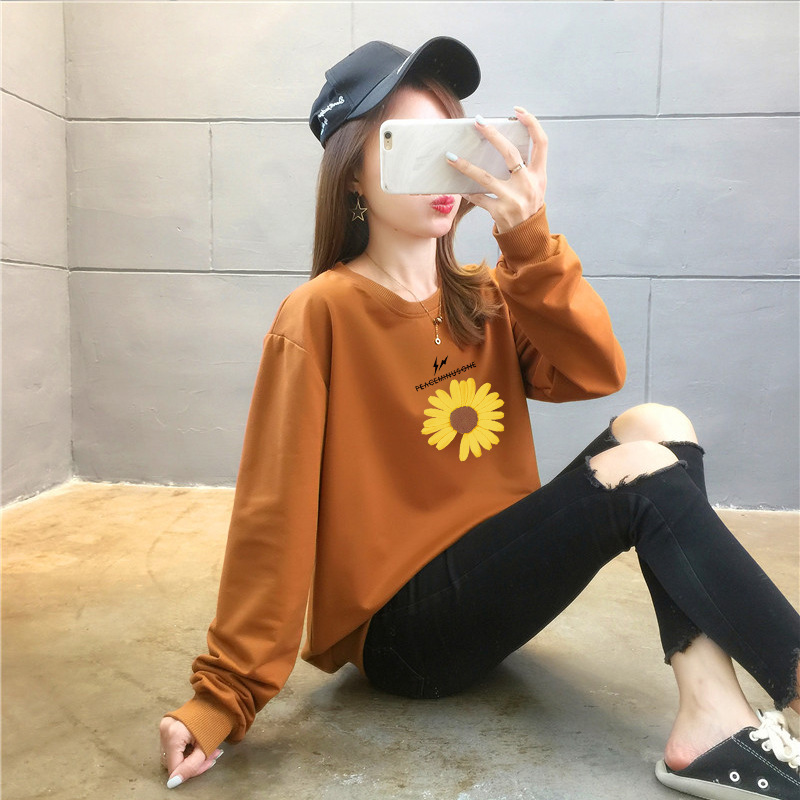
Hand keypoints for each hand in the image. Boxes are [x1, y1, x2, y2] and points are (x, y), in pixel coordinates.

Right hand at [159, 716, 222, 788]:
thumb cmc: (213, 721)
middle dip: (191, 764)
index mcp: (174, 735)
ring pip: (172, 755)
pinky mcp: (166, 725)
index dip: (188, 771)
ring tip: (206, 751)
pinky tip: (197, 745)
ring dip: (188, 758)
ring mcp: (164, 727)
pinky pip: (171, 746)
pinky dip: (184, 750)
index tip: (206, 764)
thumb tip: (173, 783)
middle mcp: (164, 730)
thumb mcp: (205, 747)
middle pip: (172, 761)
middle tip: (210, 758)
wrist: (216, 699)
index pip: (174, 767)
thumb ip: (191, 766)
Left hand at [447, 106, 546, 232]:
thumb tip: (502, 144)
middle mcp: (528, 185)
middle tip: (478, 122)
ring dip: (466, 166)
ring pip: (486, 177)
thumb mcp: (536, 185)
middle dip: (493, 135)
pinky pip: (479, 198)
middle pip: (510, 154)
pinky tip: (458, 186)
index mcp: (539, 175)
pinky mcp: (500, 212)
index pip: (541, 142)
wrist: (527, 237)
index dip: (531, 124)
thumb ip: (525, 167)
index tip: (517, 111)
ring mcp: (513, 199)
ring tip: (451, 157)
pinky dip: (468, 192)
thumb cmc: (528, 206)